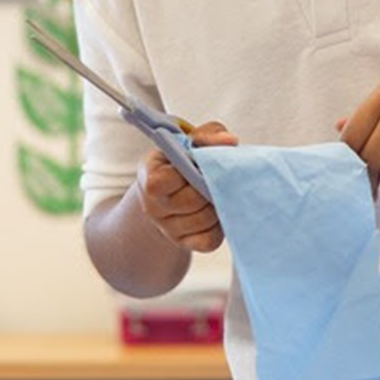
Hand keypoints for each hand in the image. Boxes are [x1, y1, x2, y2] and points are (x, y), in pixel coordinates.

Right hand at [135, 118, 234, 252]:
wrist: (170, 190)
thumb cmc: (182, 160)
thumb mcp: (189, 142)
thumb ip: (207, 135)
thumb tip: (229, 141)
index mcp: (150, 179)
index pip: (166, 180)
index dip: (189, 171)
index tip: (200, 163)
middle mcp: (153, 208)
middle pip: (191, 201)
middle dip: (210, 187)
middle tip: (219, 177)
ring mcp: (168, 229)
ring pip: (203, 220)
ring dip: (218, 204)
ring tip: (219, 191)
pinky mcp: (185, 243)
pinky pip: (209, 240)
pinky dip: (220, 226)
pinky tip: (218, 210)